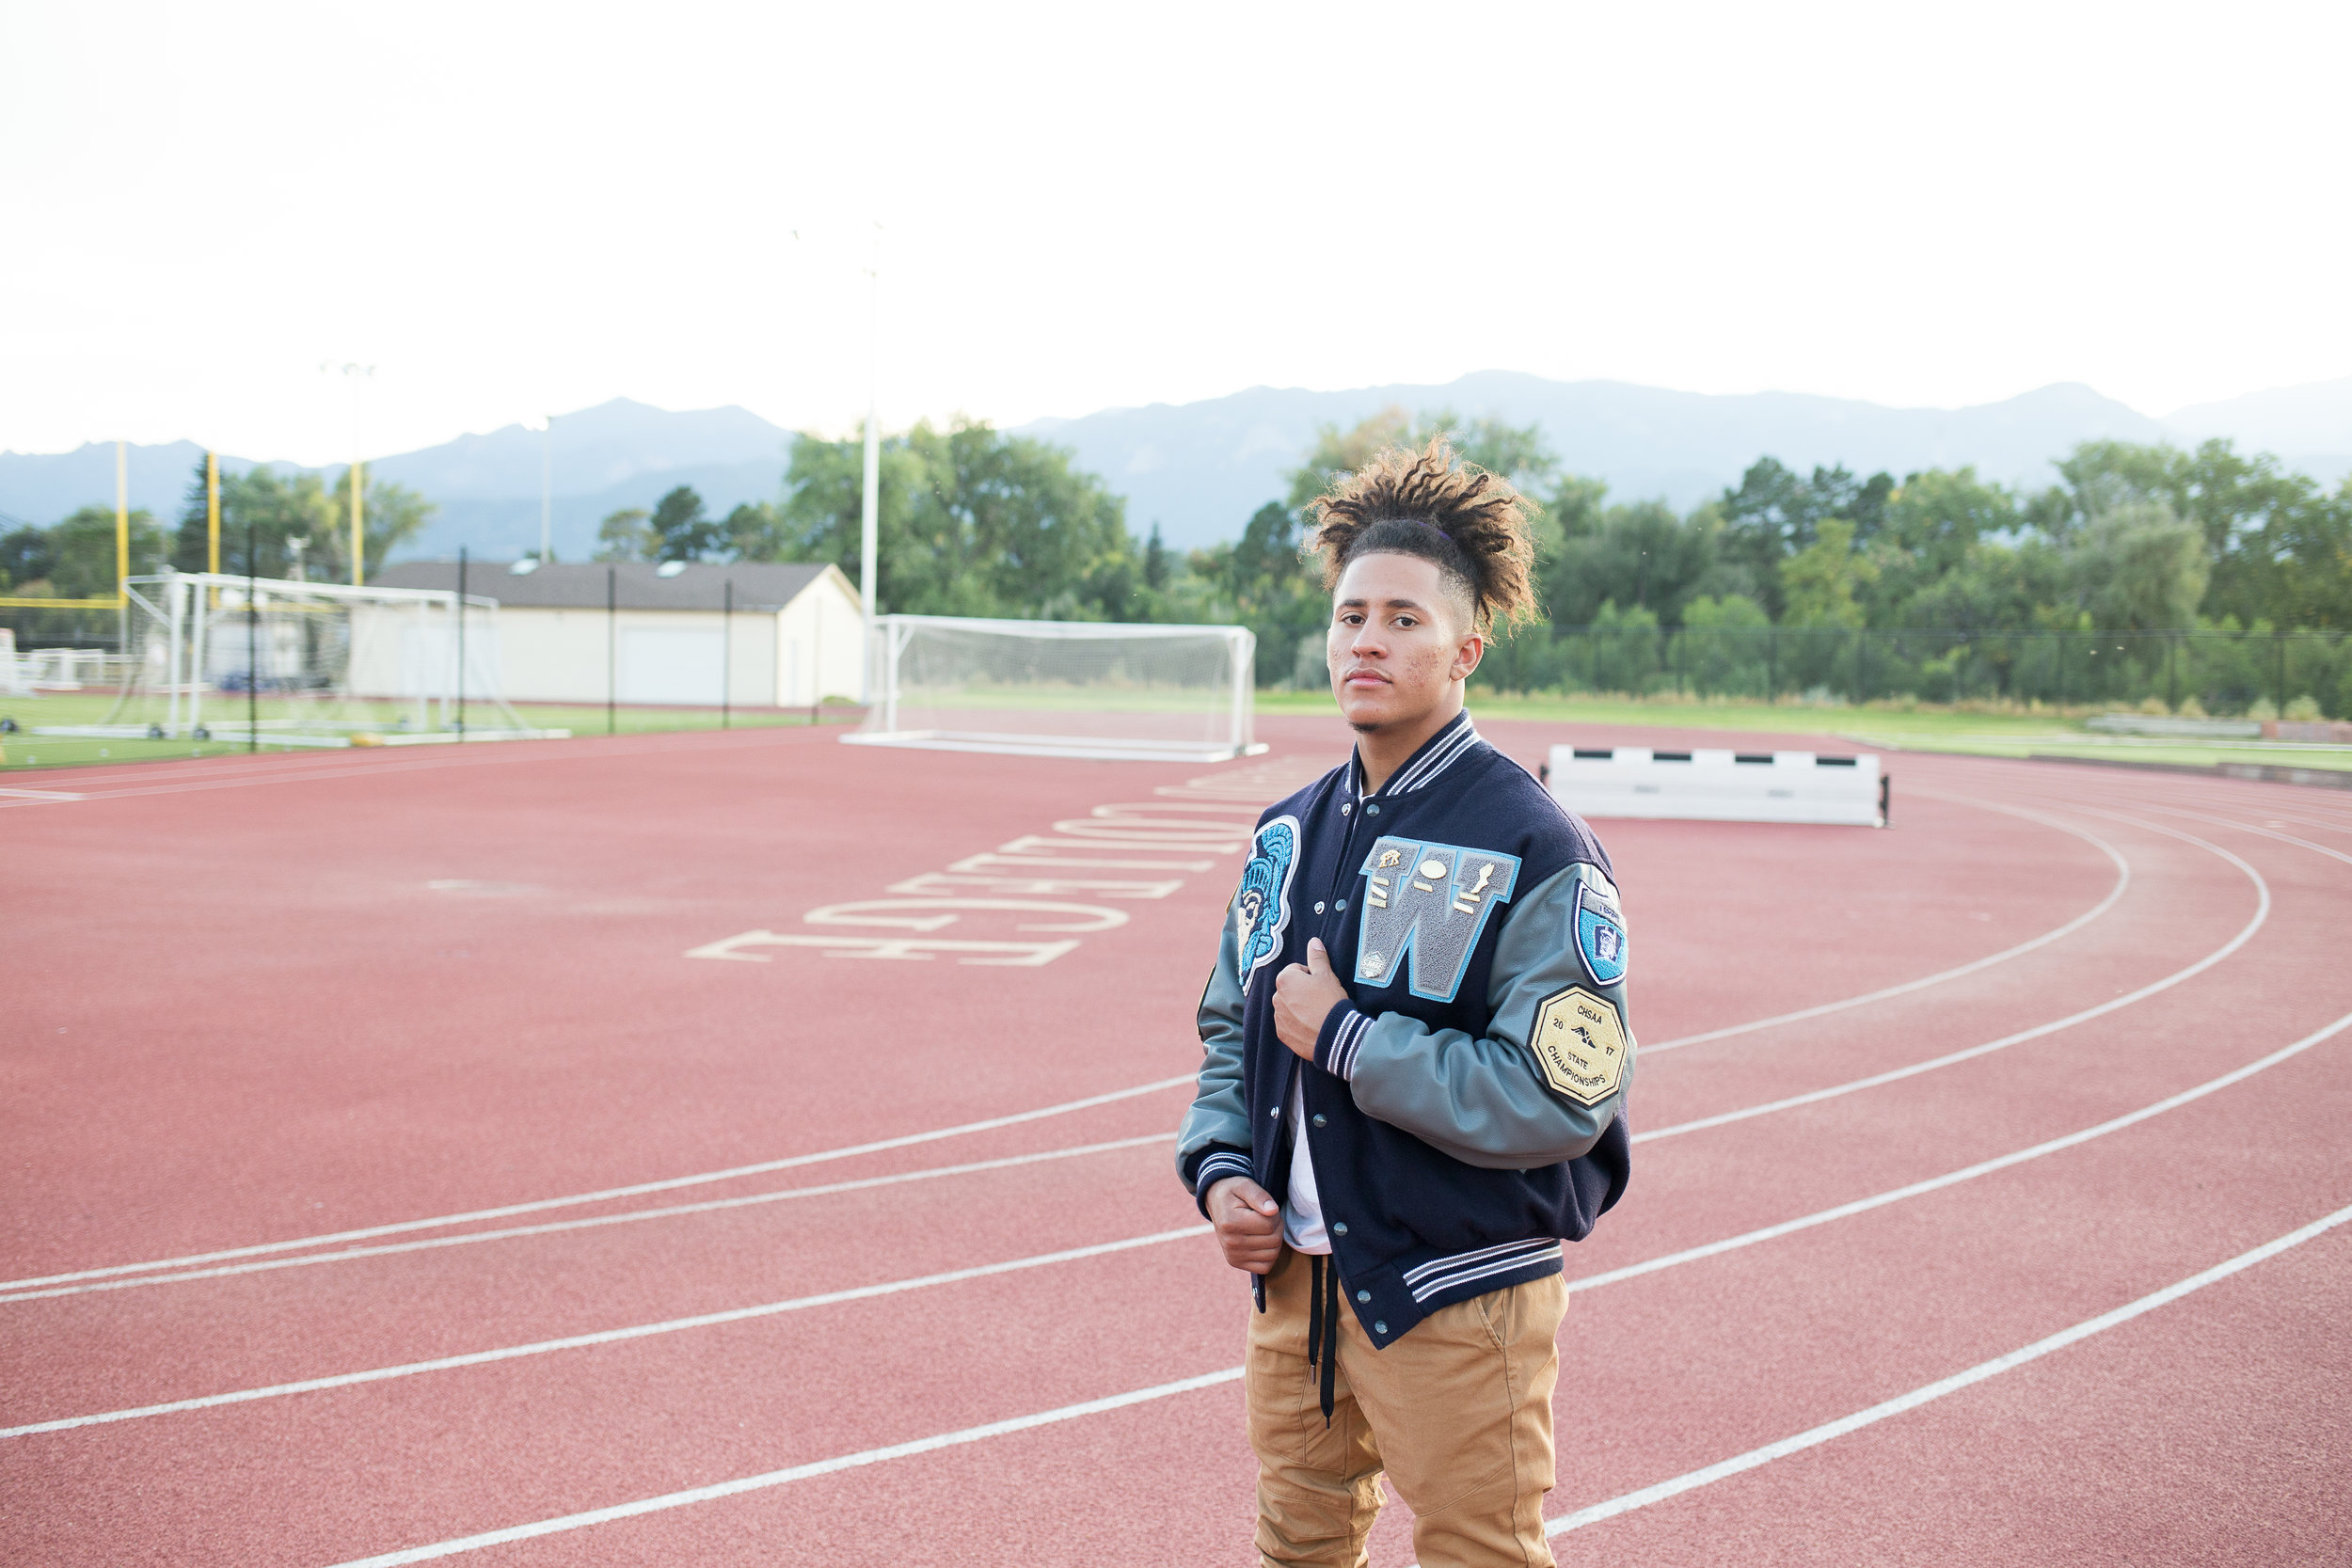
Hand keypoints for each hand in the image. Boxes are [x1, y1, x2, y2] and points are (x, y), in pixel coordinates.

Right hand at [1206, 1175, 1283, 1273]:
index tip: (1266, 1208)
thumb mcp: (1245, 1185)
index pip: (1269, 1225)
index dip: (1274, 1214)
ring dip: (1275, 1240)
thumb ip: (1259, 1196)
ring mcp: (1232, 1255)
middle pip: (1273, 1240)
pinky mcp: (1235, 1263)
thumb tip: (1273, 1210)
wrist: (1216, 1202)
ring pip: (1272, 1255)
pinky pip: (1265, 1267)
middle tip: (1267, 1217)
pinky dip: (1269, 1255)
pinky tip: (1262, 1241)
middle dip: (1277, 1226)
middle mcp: (1230, 1242)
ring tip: (1263, 1227)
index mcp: (1231, 1222)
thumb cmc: (1234, 1193)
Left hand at [1273, 937, 1347, 1060]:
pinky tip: (1312, 1026)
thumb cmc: (1330, 1002)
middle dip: (1303, 992)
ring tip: (1317, 1014)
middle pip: (1291, 989)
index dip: (1311, 976)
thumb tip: (1313, 942)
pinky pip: (1289, 1024)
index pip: (1297, 970)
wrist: (1335, 1036)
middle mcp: (1276, 997)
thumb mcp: (1327, 975)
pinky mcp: (1283, 1034)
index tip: (1321, 985)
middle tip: (1320, 1000)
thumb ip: (1317, 958)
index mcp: (1285, 979)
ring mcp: (1278, 1017)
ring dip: (1300, 1008)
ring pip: (1289, 1006)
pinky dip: (1298, 1024)